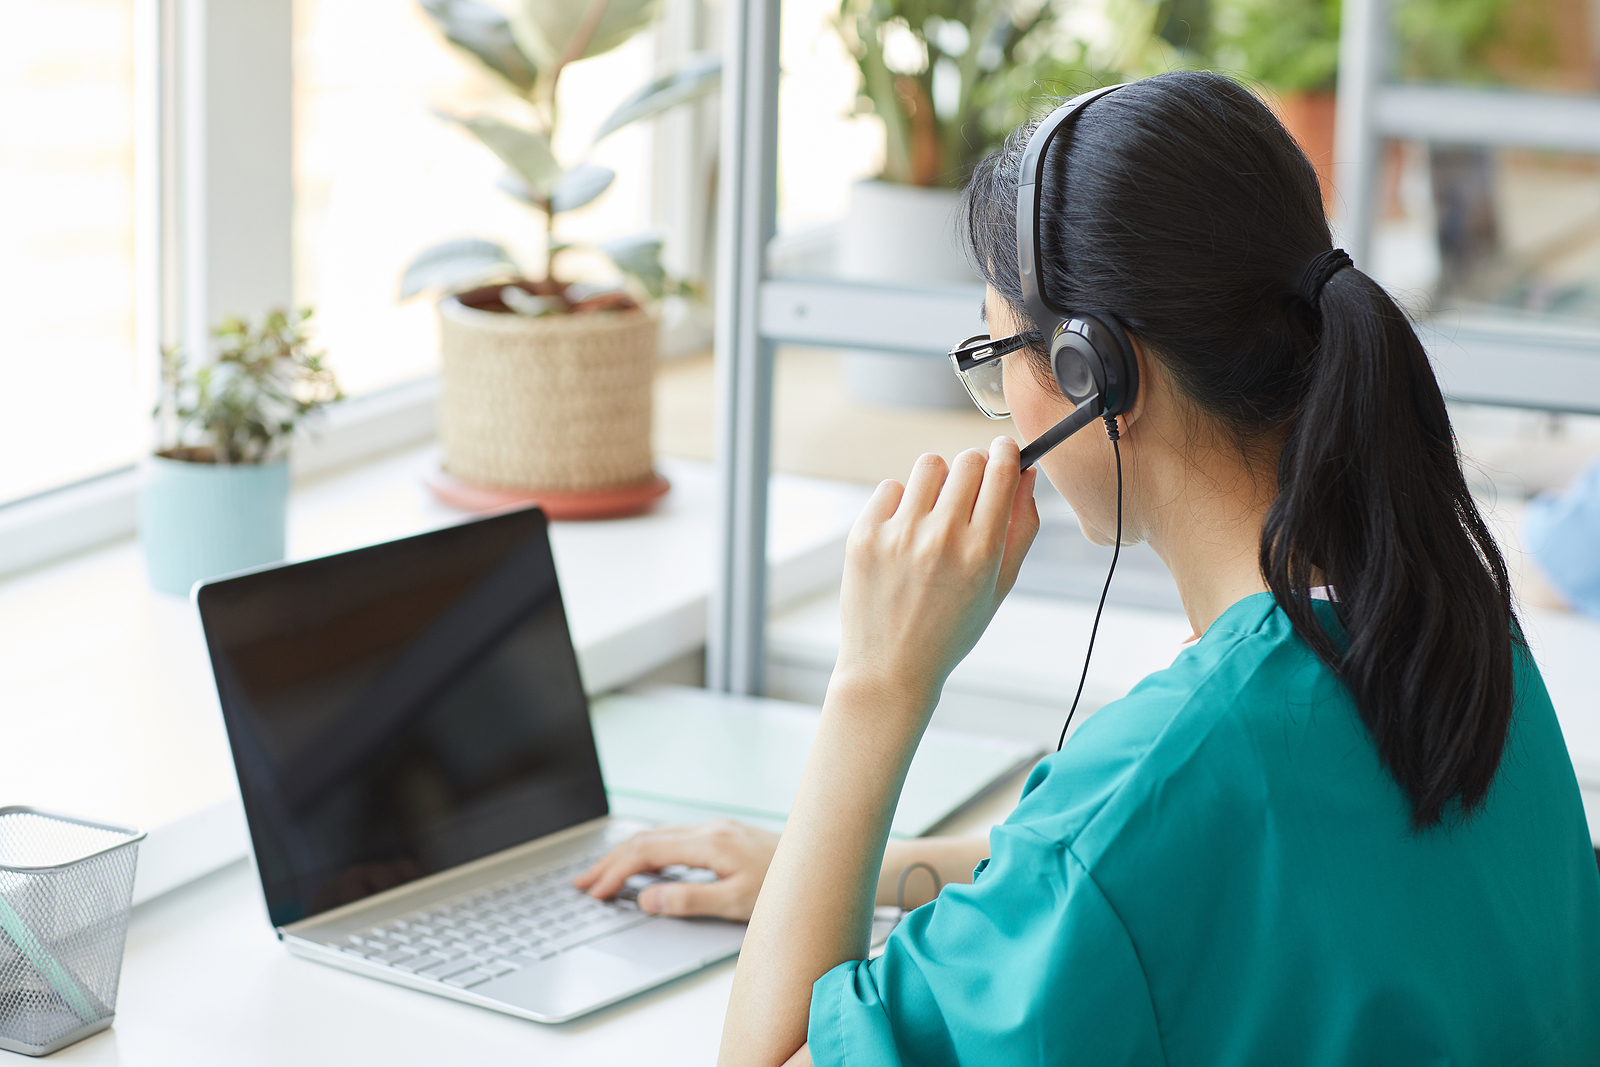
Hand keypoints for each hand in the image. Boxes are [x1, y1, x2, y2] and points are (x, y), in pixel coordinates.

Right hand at [573, 820, 778, 920]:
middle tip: (583, 883)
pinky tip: (643, 864)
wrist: (821, 861)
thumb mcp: (737, 902)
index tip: (595, 890)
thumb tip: (648, 899)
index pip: (647, 853)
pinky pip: (673, 838)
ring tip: (603, 875)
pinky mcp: (723, 835)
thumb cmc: (787, 886)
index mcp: (709, 844)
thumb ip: (690, 900)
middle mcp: (710, 830)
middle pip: (646, 840)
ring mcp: (717, 829)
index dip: (616, 871)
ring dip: (627, 854)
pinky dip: (648, 851)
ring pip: (658, 836)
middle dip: (610, 861)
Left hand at [835, 437, 1038, 706]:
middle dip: (975, 467)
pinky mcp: (864, 535)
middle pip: (967, 460)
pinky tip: (904, 534)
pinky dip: (901, 503)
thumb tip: (1025, 473)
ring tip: (934, 514)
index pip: (1000, 470)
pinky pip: (890, 487)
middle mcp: (940, 538)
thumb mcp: (1000, 586)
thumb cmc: (951, 629)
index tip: (1003, 453)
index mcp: (981, 551)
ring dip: (937, 481)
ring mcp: (898, 535)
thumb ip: (1021, 527)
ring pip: (929, 465)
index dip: (1005, 453)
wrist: (890, 667)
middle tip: (970, 491)